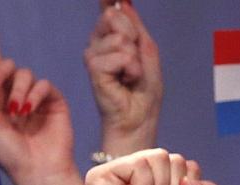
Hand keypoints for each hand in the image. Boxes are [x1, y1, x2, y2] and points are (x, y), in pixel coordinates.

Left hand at [0, 21, 82, 184]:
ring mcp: (34, 98)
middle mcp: (14, 97)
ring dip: (18, 90)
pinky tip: (29, 110)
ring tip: (16, 112)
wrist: (36, 170)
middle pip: (8, 66)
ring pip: (25, 74)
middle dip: (1, 71)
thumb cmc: (8, 154)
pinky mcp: (52, 101)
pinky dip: (35, 94)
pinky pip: (43, 84)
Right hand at [85, 0, 162, 156]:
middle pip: (113, 17)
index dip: (112, 3)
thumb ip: (134, 25)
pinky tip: (126, 80)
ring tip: (131, 74)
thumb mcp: (146, 50)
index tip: (112, 2)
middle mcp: (97, 44)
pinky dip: (130, 67)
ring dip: (133, 58)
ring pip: (118, 38)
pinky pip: (119, 55)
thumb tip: (121, 4)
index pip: (110, 11)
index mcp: (109, 37)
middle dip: (132, 37)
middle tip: (134, 61)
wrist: (139, 117)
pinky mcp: (93, 69)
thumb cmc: (143, 90)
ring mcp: (93, 56)